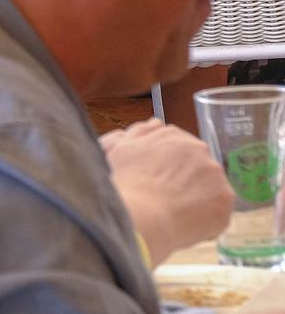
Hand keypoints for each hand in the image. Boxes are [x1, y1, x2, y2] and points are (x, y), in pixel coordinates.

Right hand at [103, 118, 232, 266]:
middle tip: (168, 199)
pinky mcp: (225, 200)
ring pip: (210, 189)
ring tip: (175, 214)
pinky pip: (217, 212)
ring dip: (198, 200)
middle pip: (199, 168)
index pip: (182, 149)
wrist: (141, 214)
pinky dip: (206, 221)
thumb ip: (141, 132)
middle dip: (188, 182)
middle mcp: (200, 149)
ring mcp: (216, 175)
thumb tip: (157, 123)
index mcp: (175, 136)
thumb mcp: (123, 148)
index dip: (172, 168)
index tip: (162, 182)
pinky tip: (185, 225)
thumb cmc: (126, 183)